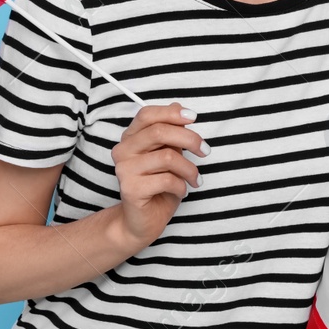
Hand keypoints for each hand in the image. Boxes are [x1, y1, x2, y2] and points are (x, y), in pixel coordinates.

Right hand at [111, 103, 205, 248]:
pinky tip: (181, 191)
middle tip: (205, 151)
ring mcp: (124, 170)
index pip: (147, 114)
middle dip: (190, 139)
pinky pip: (167, 180)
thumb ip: (171, 131)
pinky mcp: (131, 189)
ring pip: (168, 157)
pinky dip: (182, 186)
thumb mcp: (169, 153)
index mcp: (131, 138)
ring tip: (193, 179)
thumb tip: (179, 107)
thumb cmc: (159, 185)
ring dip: (189, 169)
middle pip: (160, 132)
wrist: (142, 221)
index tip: (194, 118)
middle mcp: (123, 151)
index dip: (172, 113)